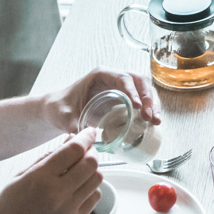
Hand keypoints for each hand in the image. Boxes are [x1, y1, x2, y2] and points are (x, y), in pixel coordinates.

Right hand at [0, 134, 102, 213]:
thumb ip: (45, 159)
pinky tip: (80, 186)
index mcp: (40, 178)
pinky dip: (91, 187)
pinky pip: (94, 198)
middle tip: (86, 149)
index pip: (74, 150)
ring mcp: (68, 210)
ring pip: (96, 180)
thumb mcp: (19, 178)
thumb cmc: (4, 211)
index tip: (89, 132)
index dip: (86, 137)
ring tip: (82, 168)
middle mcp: (57, 193)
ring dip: (93, 169)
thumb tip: (67, 142)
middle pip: (91, 163)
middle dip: (91, 151)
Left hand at [44, 67, 161, 133]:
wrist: (58, 110)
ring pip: (145, 89)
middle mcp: (114, 78)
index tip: (138, 107)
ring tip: (155, 122)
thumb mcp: (63, 116)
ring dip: (153, 104)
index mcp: (101, 75)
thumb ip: (72, 125)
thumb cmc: (60, 108)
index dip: (133, 91)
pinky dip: (150, 109)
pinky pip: (142, 99)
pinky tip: (153, 123)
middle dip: (148, 98)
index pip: (123, 78)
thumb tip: (87, 138)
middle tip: (150, 117)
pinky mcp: (124, 98)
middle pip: (139, 81)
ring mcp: (121, 87)